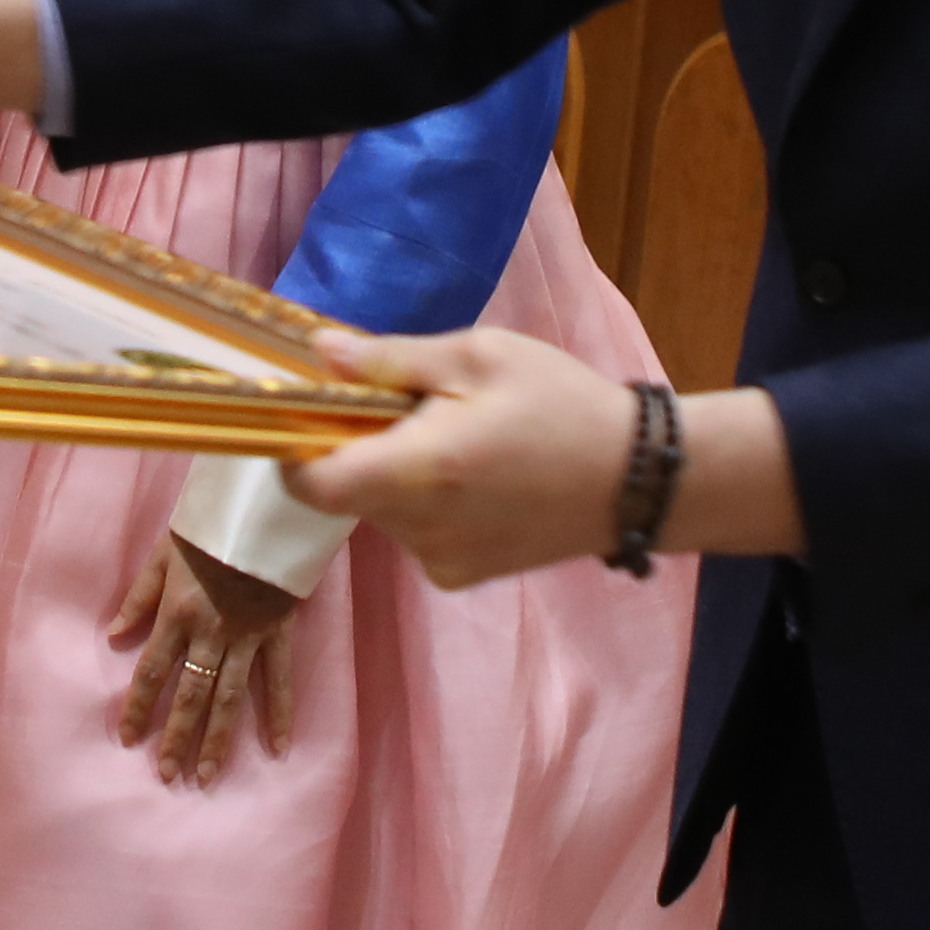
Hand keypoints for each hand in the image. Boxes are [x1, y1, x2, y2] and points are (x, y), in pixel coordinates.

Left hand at [98, 534, 304, 784]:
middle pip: (190, 696)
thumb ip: (139, 598)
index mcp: (177, 614)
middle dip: (177, 738)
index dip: (138, 707)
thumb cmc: (207, 528)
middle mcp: (210, 633)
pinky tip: (277, 747)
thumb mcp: (163, 554)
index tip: (129, 739)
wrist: (262, 508)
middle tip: (167, 776)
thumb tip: (112, 636)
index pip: (152, 671)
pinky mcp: (277, 633)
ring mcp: (246, 637)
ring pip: (229, 698)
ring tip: (206, 777)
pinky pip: (278, 680)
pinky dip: (279, 714)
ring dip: (217, 740)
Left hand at [287, 327, 796, 585]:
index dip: (293, 450)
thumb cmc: (561, 403)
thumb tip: (318, 353)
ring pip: (380, 511)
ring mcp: (439, 560)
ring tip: (459, 439)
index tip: (307, 414)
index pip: (311, 484)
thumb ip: (391, 360)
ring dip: (396, 474)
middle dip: (359, 448)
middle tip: (411, 407)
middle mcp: (420, 529)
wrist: (636, 478)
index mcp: (419, 470)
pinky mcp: (459, 576)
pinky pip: (414, 533)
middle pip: (346, 491)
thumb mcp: (480, 356)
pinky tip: (478, 478)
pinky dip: (425, 504)